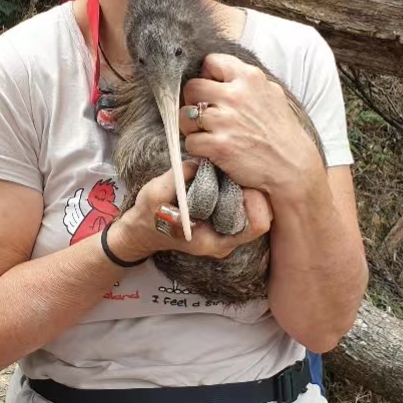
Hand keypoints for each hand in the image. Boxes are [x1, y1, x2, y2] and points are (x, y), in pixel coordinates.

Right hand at [110, 160, 271, 262]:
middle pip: (261, 214)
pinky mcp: (223, 219)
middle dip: (251, 188)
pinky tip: (224, 173)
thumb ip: (178, 179)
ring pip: (254, 208)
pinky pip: (242, 204)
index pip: (257, 225)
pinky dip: (237, 187)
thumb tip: (201, 162)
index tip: (238, 180)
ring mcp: (226, 231)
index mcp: (215, 241)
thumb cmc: (148, 218)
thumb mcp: (155, 195)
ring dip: (245, 186)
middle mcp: (227, 239)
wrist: (142, 230)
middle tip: (235, 169)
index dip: (255, 200)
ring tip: (229, 169)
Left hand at [179, 53, 323, 195]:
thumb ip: (246, 81)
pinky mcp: (219, 145)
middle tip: (205, 114)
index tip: (213, 90)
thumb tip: (218, 75)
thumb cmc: (281, 133)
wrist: (293, 167)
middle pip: (192, 87)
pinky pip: (190, 141)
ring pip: (185, 114)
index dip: (207, 76)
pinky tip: (211, 150)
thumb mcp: (271, 94)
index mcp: (250, 78)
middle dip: (193, 101)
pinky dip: (197, 148)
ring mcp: (226, 120)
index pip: (211, 61)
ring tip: (206, 133)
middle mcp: (236, 96)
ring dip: (191, 126)